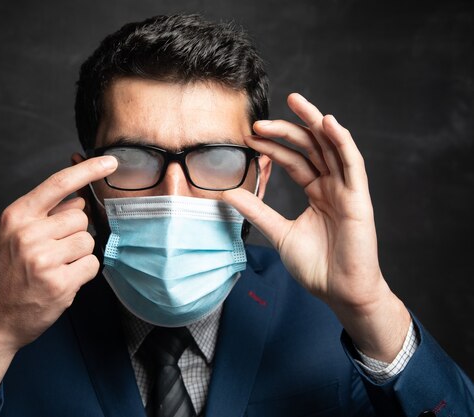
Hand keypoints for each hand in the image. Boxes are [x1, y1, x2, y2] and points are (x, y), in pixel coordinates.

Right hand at [0, 155, 116, 408]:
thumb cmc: (1, 277)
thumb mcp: (6, 236)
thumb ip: (38, 215)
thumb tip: (77, 198)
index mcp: (16, 217)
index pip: (58, 184)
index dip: (87, 170)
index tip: (110, 162)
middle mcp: (29, 234)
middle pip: (80, 216)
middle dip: (74, 232)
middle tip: (54, 250)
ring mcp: (44, 259)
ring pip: (87, 241)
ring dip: (78, 254)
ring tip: (55, 267)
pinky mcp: (60, 283)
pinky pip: (91, 265)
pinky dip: (82, 273)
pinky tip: (62, 281)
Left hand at [223, 93, 409, 360]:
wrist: (339, 292)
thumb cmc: (316, 266)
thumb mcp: (279, 232)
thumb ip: (257, 210)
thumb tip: (227, 193)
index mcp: (317, 192)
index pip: (294, 160)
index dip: (273, 147)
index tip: (249, 138)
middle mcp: (333, 186)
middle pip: (311, 147)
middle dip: (288, 130)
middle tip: (260, 121)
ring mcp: (347, 190)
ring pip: (332, 147)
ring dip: (315, 122)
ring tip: (296, 101)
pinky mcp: (359, 198)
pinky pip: (353, 164)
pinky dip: (342, 142)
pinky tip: (328, 122)